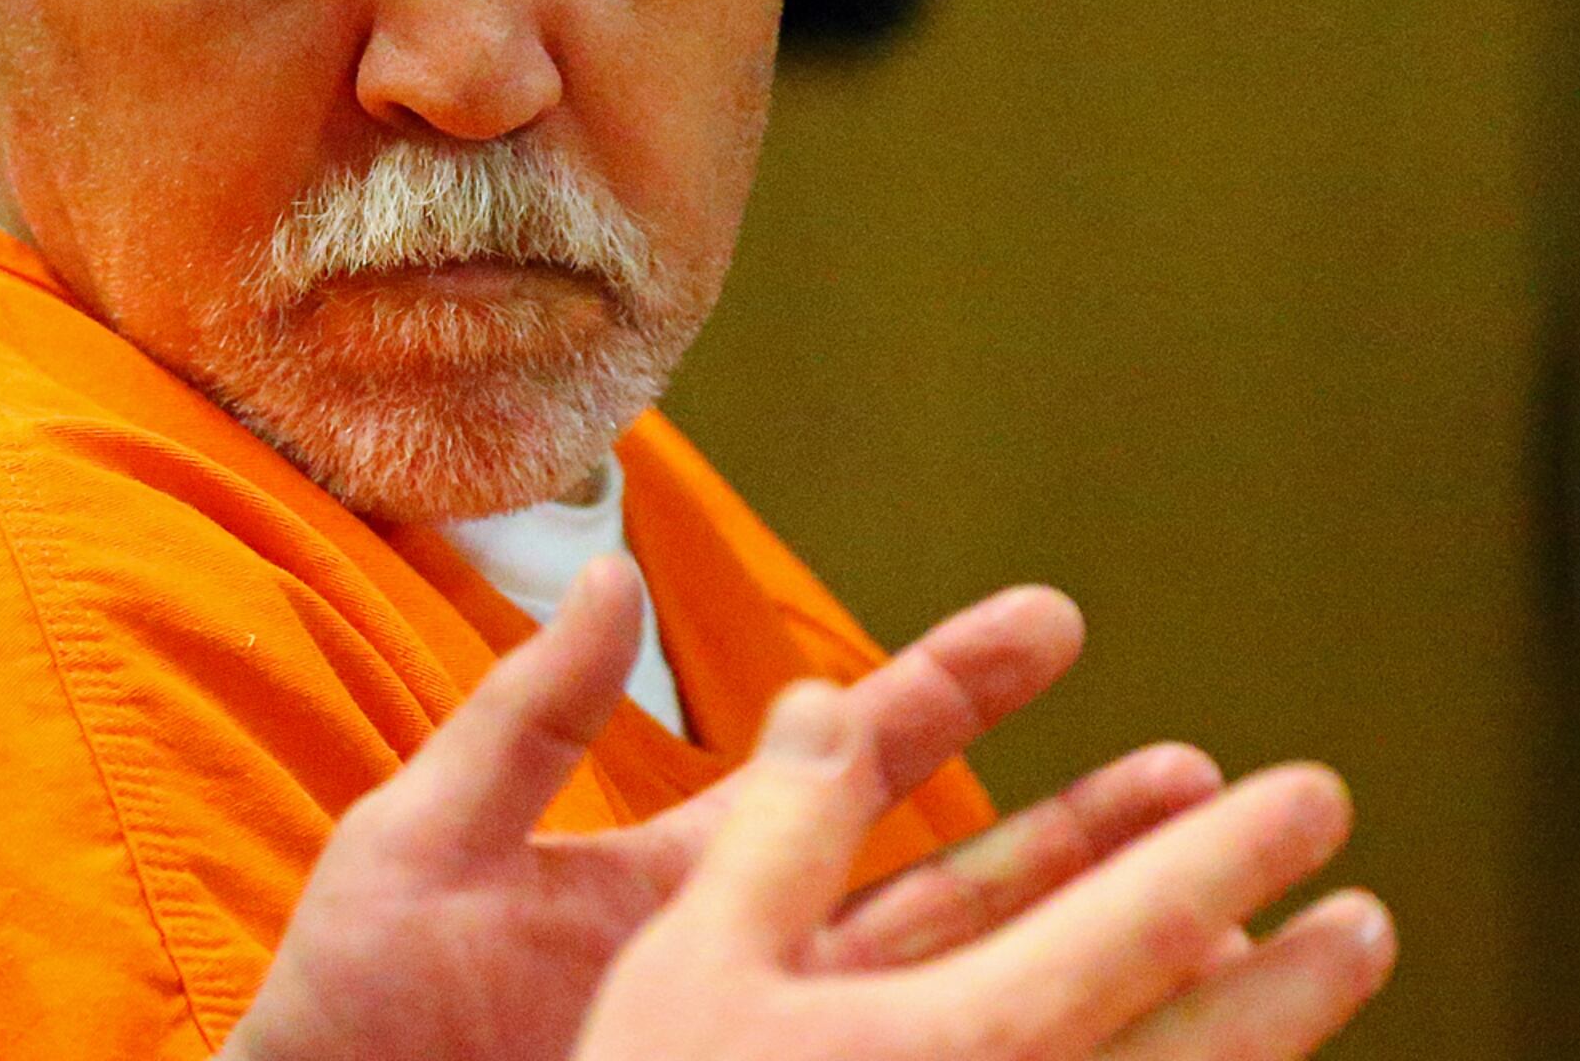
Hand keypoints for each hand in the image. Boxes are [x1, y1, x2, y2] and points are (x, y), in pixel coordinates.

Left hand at [228, 561, 1296, 1060]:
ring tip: (1231, 913)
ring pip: (959, 998)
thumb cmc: (348, 999)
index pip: (843, 758)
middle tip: (1211, 775)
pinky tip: (1124, 1053)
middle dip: (1079, 826)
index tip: (1060, 621)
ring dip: (1082, 948)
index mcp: (678, 874)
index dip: (951, 687)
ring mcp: (759, 1058)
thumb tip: (614, 568)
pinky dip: (1013, 1058)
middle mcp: (744, 965)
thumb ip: (529, 714)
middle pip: (949, 881)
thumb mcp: (423, 834)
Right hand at [573, 680, 1390, 1059]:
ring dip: (1261, 1049)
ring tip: (1311, 1001)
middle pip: (1208, 1042)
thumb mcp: (693, 965)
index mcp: (969, 1040)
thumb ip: (779, 834)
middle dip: (1299, 973)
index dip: (1232, 850)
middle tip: (1368, 915)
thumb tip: (826, 702)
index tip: (1310, 797)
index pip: (1142, 924)